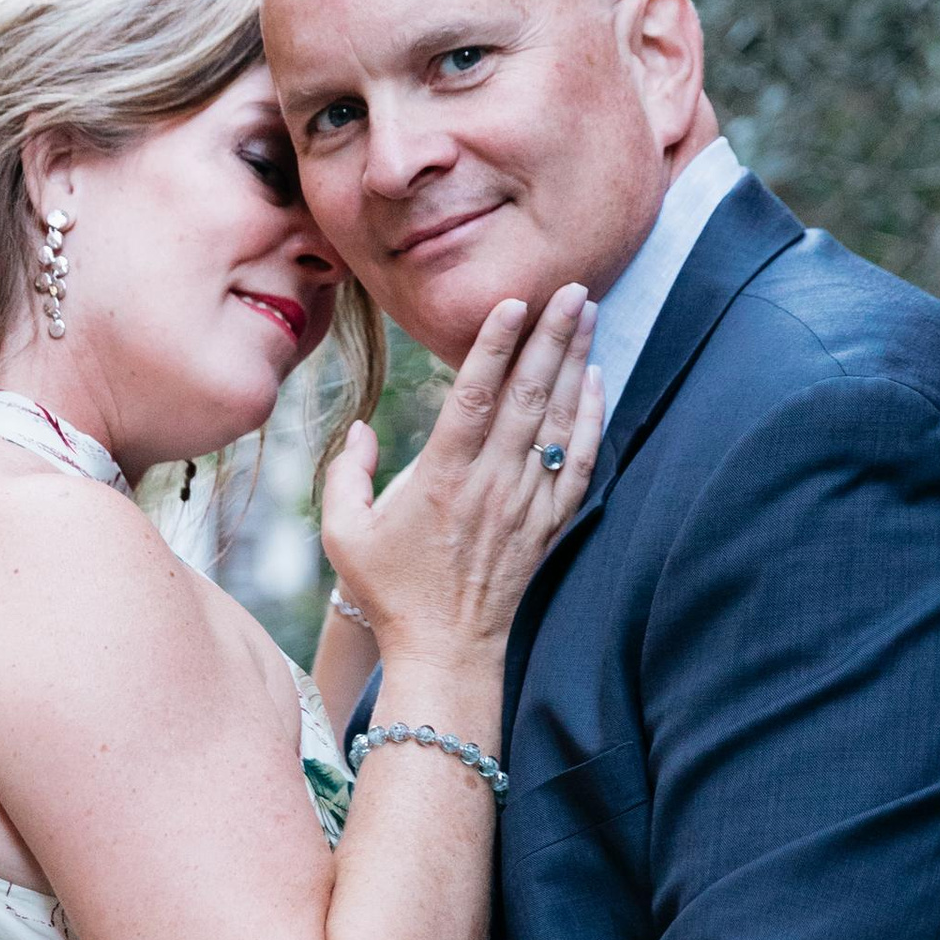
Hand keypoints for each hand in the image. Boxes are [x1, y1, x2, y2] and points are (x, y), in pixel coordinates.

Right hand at [324, 280, 600, 658]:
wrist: (447, 652)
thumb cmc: (389, 592)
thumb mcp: (344, 533)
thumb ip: (346, 473)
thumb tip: (362, 429)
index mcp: (441, 477)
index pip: (474, 395)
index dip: (495, 344)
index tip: (514, 302)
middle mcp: (490, 483)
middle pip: (528, 394)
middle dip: (552, 335)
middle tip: (570, 286)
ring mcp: (525, 503)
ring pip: (559, 419)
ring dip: (575, 361)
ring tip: (588, 312)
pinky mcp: (548, 524)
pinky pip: (579, 461)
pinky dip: (592, 418)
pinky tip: (595, 381)